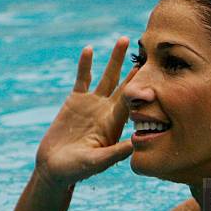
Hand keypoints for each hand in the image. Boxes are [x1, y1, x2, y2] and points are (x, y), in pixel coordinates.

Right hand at [35, 37, 136, 185]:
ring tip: (124, 40)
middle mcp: (108, 110)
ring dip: (115, 59)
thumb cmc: (77, 170)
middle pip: (126, 84)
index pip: (133, 102)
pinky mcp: (75, 100)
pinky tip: (90, 49)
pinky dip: (85, 65)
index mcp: (116, 124)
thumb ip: (115, 152)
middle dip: (136, 68)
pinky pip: (83, 78)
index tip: (156, 72)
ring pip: (107, 76)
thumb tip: (136, 143)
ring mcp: (92, 104)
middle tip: (149, 49)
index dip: (143, 87)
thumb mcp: (97, 162)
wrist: (55, 167)